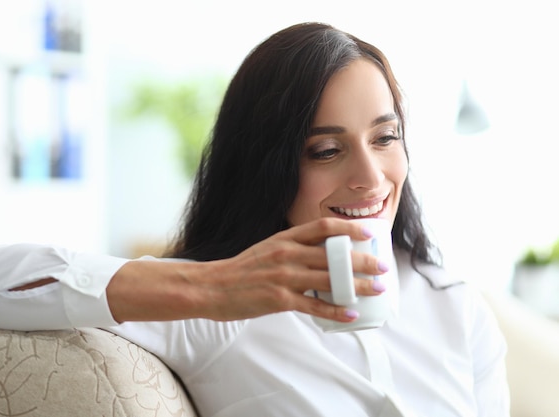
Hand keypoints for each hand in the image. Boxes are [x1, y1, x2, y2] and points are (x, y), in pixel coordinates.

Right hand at [107, 218, 388, 322]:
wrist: (210, 286)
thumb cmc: (240, 269)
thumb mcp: (266, 249)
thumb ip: (291, 248)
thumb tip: (320, 253)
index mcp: (283, 238)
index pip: (322, 227)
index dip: (349, 227)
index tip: (369, 230)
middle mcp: (286, 254)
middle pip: (333, 254)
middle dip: (362, 260)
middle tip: (382, 265)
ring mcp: (283, 277)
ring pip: (329, 280)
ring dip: (357, 285)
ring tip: (376, 289)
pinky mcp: (279, 300)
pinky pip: (314, 306)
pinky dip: (334, 311)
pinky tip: (350, 314)